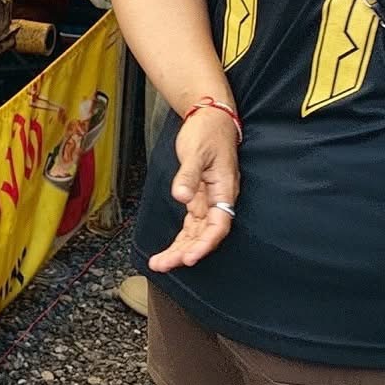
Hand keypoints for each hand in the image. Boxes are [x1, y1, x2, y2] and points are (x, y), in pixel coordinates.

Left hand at [147, 105, 240, 271]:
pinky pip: (192, 224)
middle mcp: (218, 200)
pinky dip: (182, 237)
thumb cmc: (207, 133)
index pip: (218, 225)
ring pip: (196, 232)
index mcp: (224, 191)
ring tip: (160, 263)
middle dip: (185, 252)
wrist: (211, 119)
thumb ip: (189, 175)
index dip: (205, 244)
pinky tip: (170, 250)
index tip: (189, 257)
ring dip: (180, 249)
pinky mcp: (199, 197)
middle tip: (162, 265)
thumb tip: (181, 196)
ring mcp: (209, 200)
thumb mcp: (196, 152)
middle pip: (205, 234)